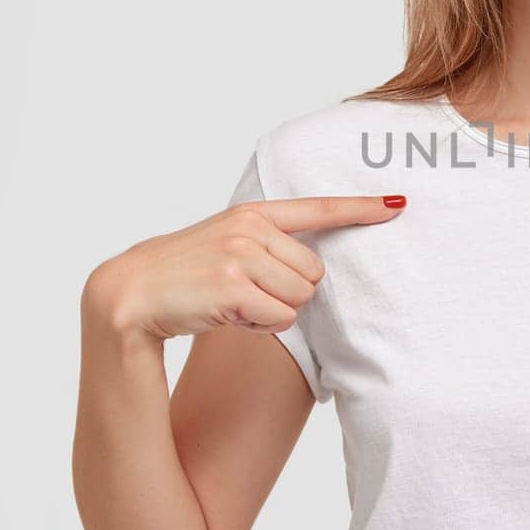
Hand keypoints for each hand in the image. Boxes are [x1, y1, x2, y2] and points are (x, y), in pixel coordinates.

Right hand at [87, 194, 406, 341]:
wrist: (131, 294)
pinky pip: (281, 319)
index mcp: (252, 213)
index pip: (317, 208)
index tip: (398, 203)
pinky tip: (227, 316)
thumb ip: (266, 245)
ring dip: (272, 312)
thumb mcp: (225, 245)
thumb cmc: (184, 277)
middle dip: (287, 293)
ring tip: (232, 303)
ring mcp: (240, 254)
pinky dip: (259, 326)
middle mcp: (250, 228)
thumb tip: (313, 274)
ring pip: (300, 299)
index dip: (361, 209)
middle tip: (244, 293)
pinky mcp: (234, 286)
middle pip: (314, 274)